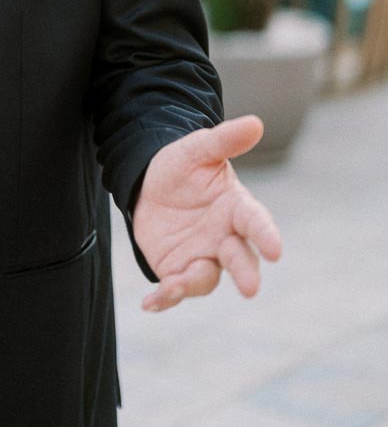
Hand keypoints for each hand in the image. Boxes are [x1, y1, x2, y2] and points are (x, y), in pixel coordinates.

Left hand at [132, 115, 281, 311]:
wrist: (150, 183)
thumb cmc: (184, 166)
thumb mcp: (199, 149)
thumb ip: (224, 140)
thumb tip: (255, 123)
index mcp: (237, 208)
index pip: (257, 222)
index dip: (267, 235)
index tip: (276, 250)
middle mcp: (225, 238)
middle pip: (240, 259)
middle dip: (245, 272)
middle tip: (251, 288)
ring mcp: (202, 257)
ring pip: (206, 278)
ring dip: (193, 284)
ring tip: (174, 285)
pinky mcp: (177, 269)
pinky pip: (175, 288)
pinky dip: (165, 298)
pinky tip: (150, 303)